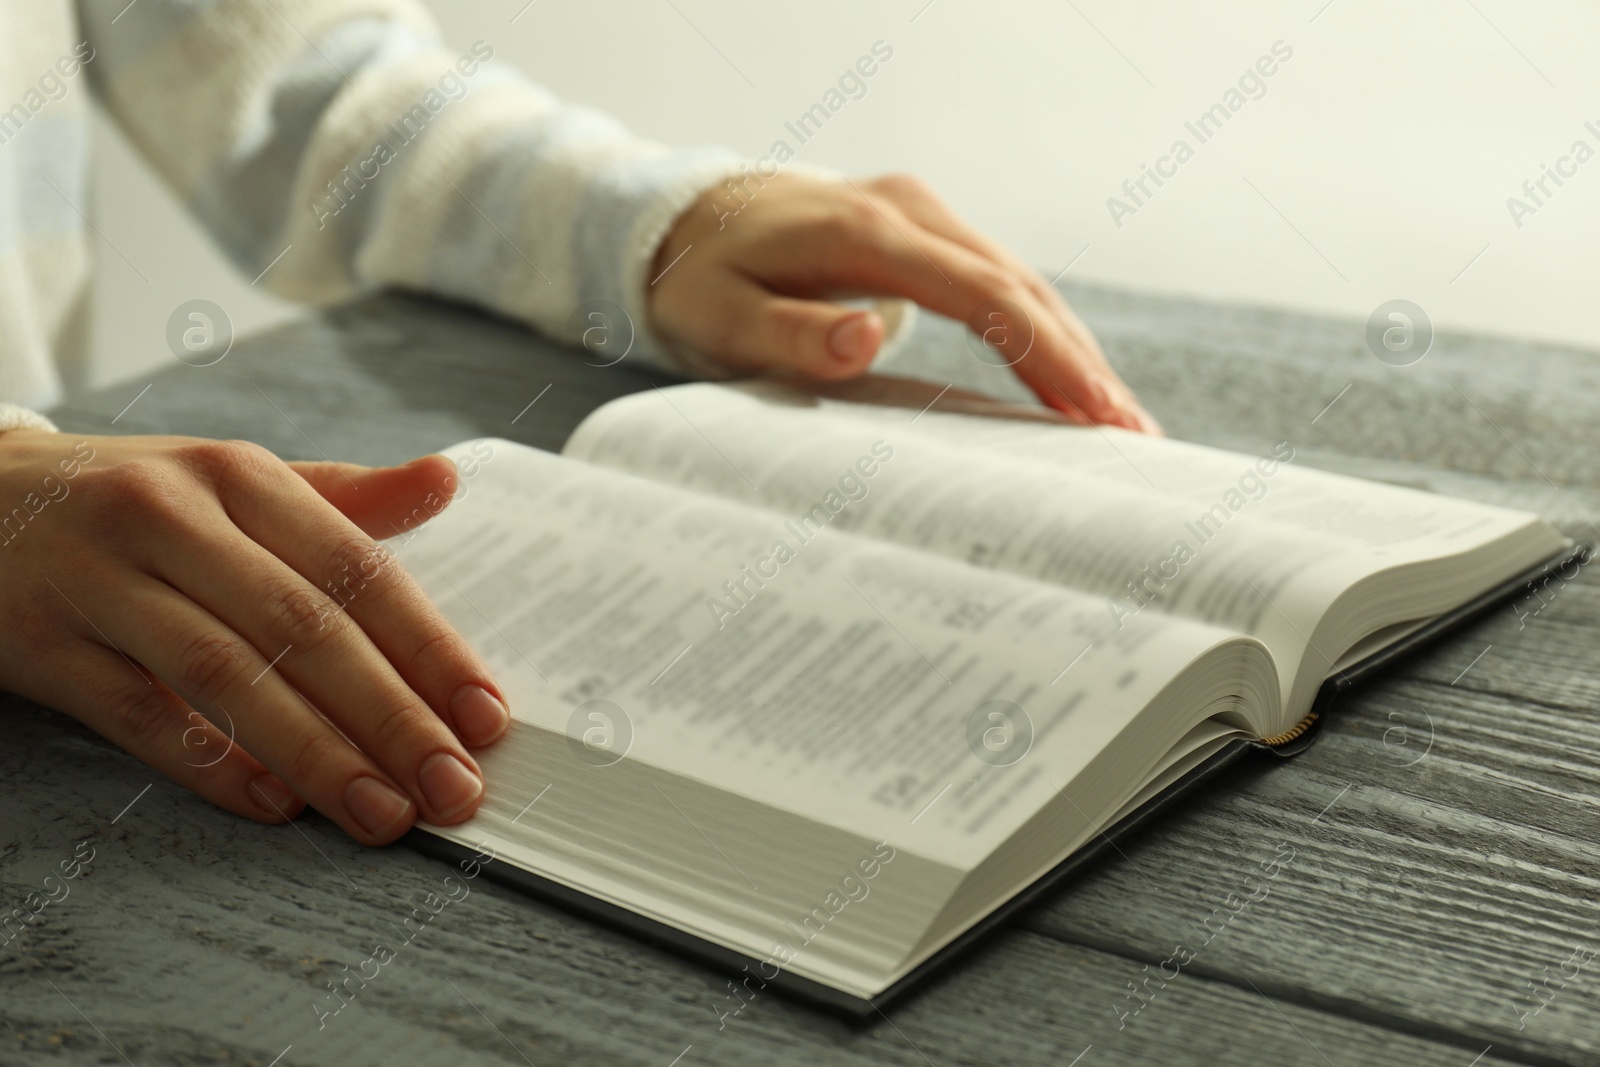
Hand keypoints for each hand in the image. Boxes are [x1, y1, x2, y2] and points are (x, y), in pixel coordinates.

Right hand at [0, 431, 508, 843]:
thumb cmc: (131, 500)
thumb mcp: (233, 481)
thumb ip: (343, 498)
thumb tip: (447, 481)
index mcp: (238, 475)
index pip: (356, 568)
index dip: (429, 647)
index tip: (485, 716)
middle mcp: (172, 515)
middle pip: (303, 626)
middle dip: (391, 715)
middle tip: (452, 786)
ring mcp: (99, 578)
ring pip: (225, 673)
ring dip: (316, 753)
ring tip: (382, 812)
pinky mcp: (38, 641)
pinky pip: (135, 713)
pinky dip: (208, 763)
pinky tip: (273, 804)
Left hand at [646, 172, 1159, 433]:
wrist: (691, 219)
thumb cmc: (704, 278)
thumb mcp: (722, 314)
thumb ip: (791, 333)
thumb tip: (867, 342)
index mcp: (867, 232)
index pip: (985, 295)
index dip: (1046, 354)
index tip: (1094, 410)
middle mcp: (910, 212)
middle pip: (1020, 287)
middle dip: (1081, 361)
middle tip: (1135, 436)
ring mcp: (922, 216)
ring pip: (1019, 283)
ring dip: (1070, 348)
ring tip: (1120, 420)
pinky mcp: (924, 232)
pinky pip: (996, 283)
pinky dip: (1038, 331)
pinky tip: (1068, 377)